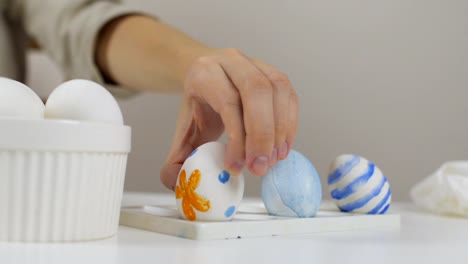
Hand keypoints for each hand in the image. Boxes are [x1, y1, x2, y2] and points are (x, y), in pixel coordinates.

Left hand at [160, 48, 297, 189]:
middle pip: (256, 91)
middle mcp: (232, 61)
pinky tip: (282, 147)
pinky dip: (289, 124)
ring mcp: (257, 64)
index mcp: (205, 73)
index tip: (236, 167)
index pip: (227, 101)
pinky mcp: (274, 73)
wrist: (207, 76)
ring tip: (272, 159)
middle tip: (260, 167)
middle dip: (262, 134)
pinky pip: (289, 95)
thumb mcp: (184, 129)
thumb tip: (177, 183)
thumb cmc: (199, 104)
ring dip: (279, 130)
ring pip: (277, 90)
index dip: (236, 138)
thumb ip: (177, 157)